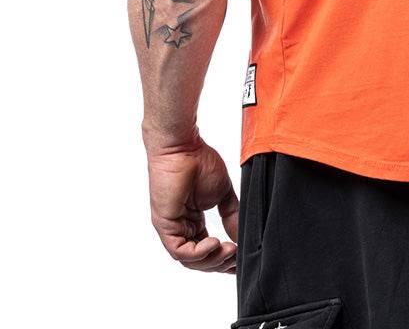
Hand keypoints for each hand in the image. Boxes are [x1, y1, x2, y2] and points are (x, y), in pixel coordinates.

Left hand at [146, 135, 238, 272]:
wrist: (183, 146)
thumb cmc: (200, 162)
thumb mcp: (223, 194)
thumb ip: (232, 216)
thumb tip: (242, 237)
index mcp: (192, 221)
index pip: (206, 250)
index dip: (223, 259)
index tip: (241, 261)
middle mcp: (180, 228)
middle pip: (198, 260)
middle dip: (219, 264)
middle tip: (237, 259)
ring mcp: (171, 228)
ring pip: (189, 260)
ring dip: (211, 260)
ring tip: (229, 252)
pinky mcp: (164, 225)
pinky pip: (179, 251)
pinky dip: (198, 253)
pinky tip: (215, 243)